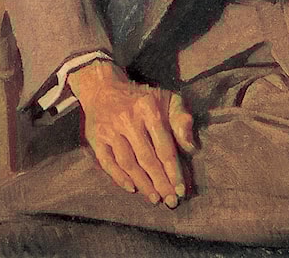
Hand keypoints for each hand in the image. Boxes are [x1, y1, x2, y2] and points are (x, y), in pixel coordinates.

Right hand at [68, 60, 194, 206]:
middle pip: (147, 158)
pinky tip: (132, 189)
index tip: (181, 189)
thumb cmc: (143, 98)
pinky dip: (119, 178)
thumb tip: (191, 146)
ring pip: (128, 163)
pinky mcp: (97, 138)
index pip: (164, 146)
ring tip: (155, 198)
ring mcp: (111, 130)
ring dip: (143, 184)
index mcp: (149, 108)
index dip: (173, 171)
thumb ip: (181, 119)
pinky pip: (108, 163)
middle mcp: (129, 119)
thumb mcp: (167, 98)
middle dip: (160, 182)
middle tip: (170, 201)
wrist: (105, 88)